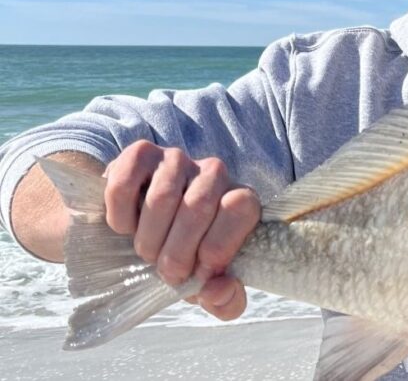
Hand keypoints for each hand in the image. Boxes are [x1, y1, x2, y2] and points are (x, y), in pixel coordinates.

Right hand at [104, 140, 260, 319]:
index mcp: (240, 200)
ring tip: (146, 252)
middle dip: (177, 252)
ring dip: (148, 238)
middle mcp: (214, 172)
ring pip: (162, 198)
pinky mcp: (141, 154)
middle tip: (166, 273)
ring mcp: (177, 159)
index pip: (241, 208)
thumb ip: (225, 299)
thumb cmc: (184, 256)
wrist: (139, 229)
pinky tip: (124, 227)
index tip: (200, 274)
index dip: (218, 246)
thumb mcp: (207, 286)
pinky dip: (121, 214)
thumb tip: (218, 290)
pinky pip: (126, 182)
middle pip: (199, 206)